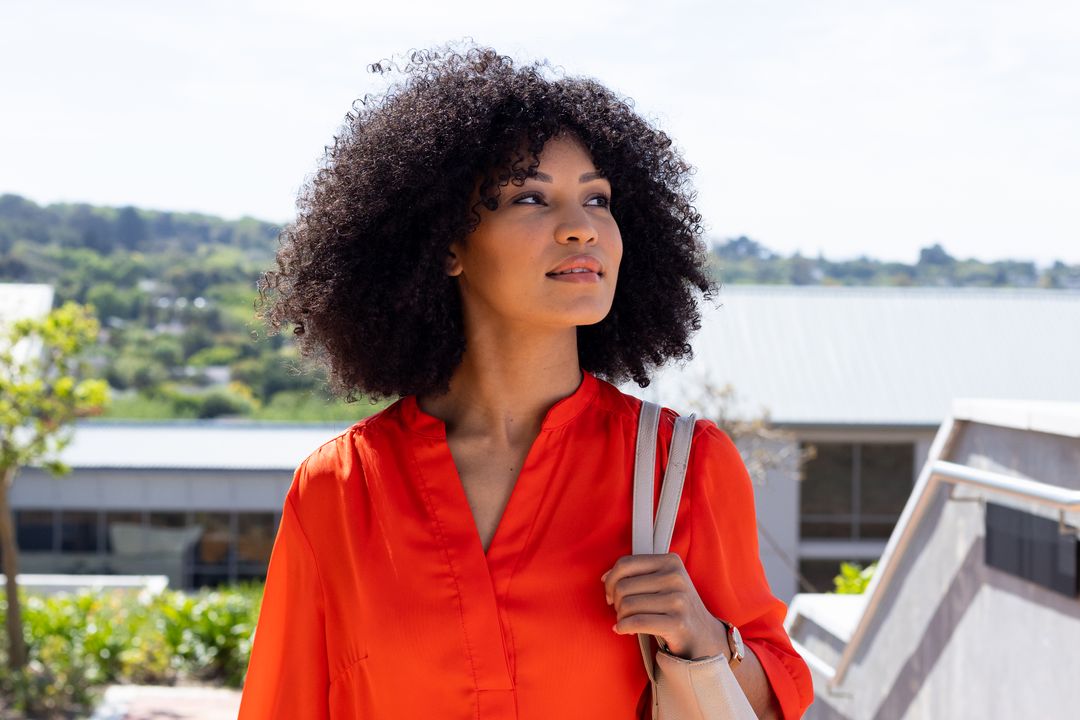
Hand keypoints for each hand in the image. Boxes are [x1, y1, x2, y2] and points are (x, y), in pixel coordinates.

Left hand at [601, 552, 728, 659]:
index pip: (625, 564)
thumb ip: (637, 574)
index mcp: (670, 561)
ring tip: (626, 622)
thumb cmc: (675, 608)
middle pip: (623, 586)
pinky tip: (623, 630)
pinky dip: (623, 627)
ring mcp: (678, 599)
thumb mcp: (663, 582)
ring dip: (620, 617)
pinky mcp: (676, 622)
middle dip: (616, 602)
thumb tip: (605, 577)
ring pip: (628, 605)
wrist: (703, 636)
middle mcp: (676, 577)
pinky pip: (636, 622)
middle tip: (621, 611)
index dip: (611, 580)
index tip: (611, 593)